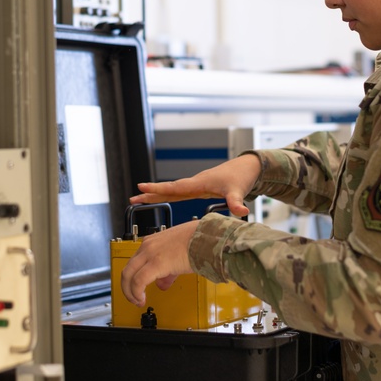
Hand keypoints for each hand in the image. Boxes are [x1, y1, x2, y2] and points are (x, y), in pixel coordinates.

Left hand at [121, 219, 199, 306]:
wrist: (205, 238)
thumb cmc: (196, 242)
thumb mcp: (176, 254)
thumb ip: (167, 270)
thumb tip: (163, 282)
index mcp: (151, 242)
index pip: (134, 263)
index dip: (133, 279)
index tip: (137, 289)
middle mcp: (147, 246)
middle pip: (127, 270)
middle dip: (127, 287)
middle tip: (133, 298)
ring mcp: (150, 253)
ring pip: (128, 275)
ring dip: (130, 291)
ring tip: (137, 301)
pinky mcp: (156, 263)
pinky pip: (138, 281)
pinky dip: (136, 292)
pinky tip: (141, 299)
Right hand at [129, 153, 261, 217]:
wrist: (247, 168)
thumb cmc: (241, 177)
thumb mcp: (238, 191)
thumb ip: (237, 202)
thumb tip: (241, 211)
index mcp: (199, 183)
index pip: (174, 187)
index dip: (158, 188)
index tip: (141, 187)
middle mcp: (194, 183)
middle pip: (168, 189)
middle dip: (150, 193)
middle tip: (132, 198)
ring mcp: (196, 185)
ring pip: (171, 190)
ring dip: (156, 194)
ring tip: (139, 199)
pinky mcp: (200, 188)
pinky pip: (179, 192)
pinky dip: (167, 194)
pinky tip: (161, 197)